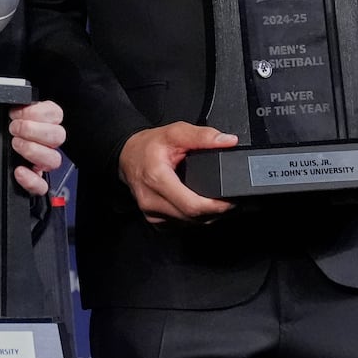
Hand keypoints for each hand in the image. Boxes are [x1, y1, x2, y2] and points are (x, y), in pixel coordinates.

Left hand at [7, 99, 64, 195]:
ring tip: (15, 145)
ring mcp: (41, 164)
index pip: (54, 114)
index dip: (38, 112)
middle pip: (58, 135)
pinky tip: (19, 171)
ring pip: (54, 159)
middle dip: (33, 129)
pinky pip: (42, 186)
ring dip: (34, 150)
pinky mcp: (35, 182)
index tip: (16, 114)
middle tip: (14, 129)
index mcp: (39, 123)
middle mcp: (44, 144)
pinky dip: (31, 180)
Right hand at [118, 122, 236, 224]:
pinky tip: (196, 205)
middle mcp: (151, 201)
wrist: (127, 155)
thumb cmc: (148, 146)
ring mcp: (151, 214)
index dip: (216, 207)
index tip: (230, 201)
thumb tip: (228, 141)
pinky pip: (180, 225)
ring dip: (205, 216)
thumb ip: (203, 136)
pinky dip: (193, 219)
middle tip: (228, 200)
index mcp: (157, 179)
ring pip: (188, 224)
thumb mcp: (175, 132)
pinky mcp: (154, 221)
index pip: (192, 205)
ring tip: (214, 201)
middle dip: (215, 212)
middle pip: (193, 218)